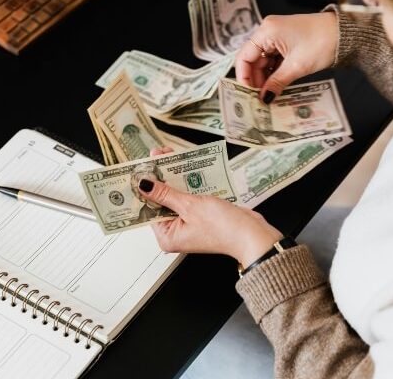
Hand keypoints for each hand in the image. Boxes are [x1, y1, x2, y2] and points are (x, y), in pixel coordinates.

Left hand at [140, 147, 282, 267]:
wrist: (251, 234)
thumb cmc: (224, 227)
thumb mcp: (190, 206)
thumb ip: (166, 194)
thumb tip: (144, 184)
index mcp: (167, 237)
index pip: (148, 208)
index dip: (144, 186)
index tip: (141, 167)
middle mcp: (175, 232)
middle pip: (160, 201)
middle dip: (159, 179)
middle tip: (157, 156)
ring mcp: (188, 224)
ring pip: (174, 197)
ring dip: (173, 178)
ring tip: (169, 156)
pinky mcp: (200, 216)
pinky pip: (188, 197)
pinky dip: (186, 183)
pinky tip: (184, 167)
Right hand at [235, 12, 338, 102]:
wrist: (346, 33)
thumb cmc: (323, 41)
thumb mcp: (297, 67)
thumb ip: (276, 83)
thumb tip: (264, 98)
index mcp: (266, 31)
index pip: (244, 57)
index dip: (244, 77)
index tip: (248, 94)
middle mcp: (269, 31)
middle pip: (253, 60)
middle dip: (257, 80)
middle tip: (260, 99)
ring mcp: (278, 36)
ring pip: (264, 62)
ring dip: (267, 78)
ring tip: (270, 95)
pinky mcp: (287, 41)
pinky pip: (274, 59)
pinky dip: (275, 73)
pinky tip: (277, 86)